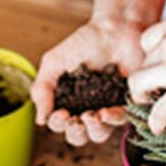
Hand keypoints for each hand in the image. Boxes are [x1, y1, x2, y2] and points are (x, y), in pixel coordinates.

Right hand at [30, 14, 147, 145]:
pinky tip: (105, 112)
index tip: (60, 113)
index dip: (58, 124)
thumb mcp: (54, 61)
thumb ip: (42, 88)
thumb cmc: (85, 42)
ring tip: (91, 116)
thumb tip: (40, 120)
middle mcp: (86, 108)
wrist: (115, 29)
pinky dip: (112, 119)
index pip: (59, 124)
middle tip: (75, 121)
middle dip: (75, 133)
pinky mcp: (126, 103)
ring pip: (99, 134)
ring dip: (93, 130)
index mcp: (67, 101)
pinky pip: (120, 120)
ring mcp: (107, 107)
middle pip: (79, 136)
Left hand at [128, 8, 165, 134]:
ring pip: (137, 85)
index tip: (160, 69)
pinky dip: (155, 123)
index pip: (147, 42)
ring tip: (153, 106)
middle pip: (141, 64)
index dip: (152, 58)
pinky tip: (159, 128)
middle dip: (147, 78)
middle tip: (156, 91)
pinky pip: (158, 112)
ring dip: (142, 97)